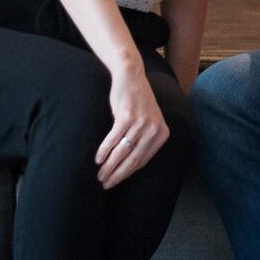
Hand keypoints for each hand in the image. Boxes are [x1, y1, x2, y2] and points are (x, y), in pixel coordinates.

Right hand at [94, 61, 167, 189]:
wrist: (131, 75)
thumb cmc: (137, 101)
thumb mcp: (148, 120)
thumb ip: (145, 140)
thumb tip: (129, 168)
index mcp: (162, 134)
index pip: (142, 161)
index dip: (127, 174)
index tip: (115, 182)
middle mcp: (154, 129)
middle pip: (133, 160)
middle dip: (117, 175)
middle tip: (104, 184)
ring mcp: (141, 123)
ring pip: (122, 152)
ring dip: (109, 166)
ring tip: (99, 175)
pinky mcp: (127, 117)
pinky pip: (113, 140)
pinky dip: (104, 151)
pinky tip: (97, 159)